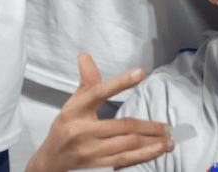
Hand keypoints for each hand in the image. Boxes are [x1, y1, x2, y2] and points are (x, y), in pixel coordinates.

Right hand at [26, 53, 171, 171]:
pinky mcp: (93, 165)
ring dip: (150, 143)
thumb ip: (86, 80)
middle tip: (167, 126)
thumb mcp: (73, 103)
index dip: (121, 82)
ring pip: (126, 145)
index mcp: (76, 110)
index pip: (100, 92)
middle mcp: (81, 130)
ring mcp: (87, 150)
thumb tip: (85, 56)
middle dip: (149, 126)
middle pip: (122, 125)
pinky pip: (121, 160)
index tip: (140, 72)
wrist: (49, 161)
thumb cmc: (65, 127)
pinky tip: (155, 151)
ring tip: (168, 140)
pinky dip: (141, 156)